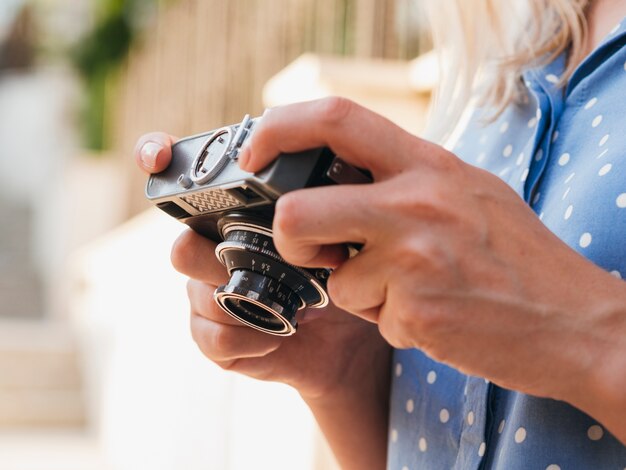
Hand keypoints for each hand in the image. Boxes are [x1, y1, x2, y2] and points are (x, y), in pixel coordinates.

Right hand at [133, 131, 389, 400]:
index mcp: (232, 214)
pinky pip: (211, 336)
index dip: (156, 156)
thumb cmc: (337, 275)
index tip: (157, 158)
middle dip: (224, 262)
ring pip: (197, 294)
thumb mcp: (333, 232)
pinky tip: (278, 334)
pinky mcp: (212, 337)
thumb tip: (303, 199)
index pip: (180, 178)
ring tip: (291, 309)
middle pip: (183, 248)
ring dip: (247, 305)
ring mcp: (207, 294)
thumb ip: (312, 206)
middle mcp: (212, 250)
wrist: (346, 337)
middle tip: (271, 269)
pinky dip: (250, 338)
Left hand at [239, 98, 625, 440]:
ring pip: (336, 279)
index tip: (256, 152)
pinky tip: (433, 314)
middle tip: (311, 249)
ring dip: (360, 292)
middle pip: (298, 211)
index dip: (279, 129)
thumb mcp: (466, 191)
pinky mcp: (416, 313)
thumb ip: (403, 178)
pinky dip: (391, 321)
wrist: (574, 321)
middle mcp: (417, 203)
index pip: (335, 118)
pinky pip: (371, 317)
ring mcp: (415, 259)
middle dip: (289, 236)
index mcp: (428, 164)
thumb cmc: (516, 255)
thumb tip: (336, 174)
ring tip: (411, 289)